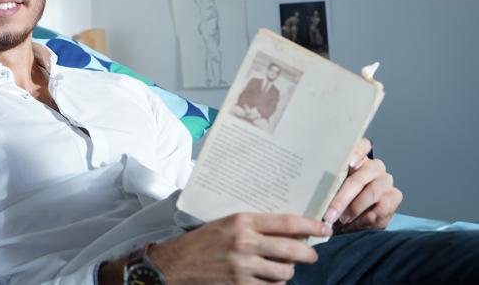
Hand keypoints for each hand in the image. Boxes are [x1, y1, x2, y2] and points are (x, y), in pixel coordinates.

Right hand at [149, 213, 330, 283]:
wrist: (175, 264)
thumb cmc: (202, 241)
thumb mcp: (226, 223)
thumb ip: (254, 225)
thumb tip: (288, 229)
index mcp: (242, 221)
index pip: (287, 222)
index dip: (311, 225)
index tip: (325, 228)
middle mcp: (244, 242)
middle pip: (292, 249)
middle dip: (308, 253)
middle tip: (310, 254)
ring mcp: (243, 267)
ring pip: (285, 272)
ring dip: (289, 271)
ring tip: (284, 268)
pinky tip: (269, 280)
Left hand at [323, 138, 402, 232]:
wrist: (349, 222)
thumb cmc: (334, 202)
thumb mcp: (328, 191)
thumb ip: (326, 184)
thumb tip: (311, 183)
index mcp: (356, 159)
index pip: (361, 145)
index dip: (356, 152)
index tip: (347, 163)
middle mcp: (373, 167)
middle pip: (362, 175)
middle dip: (343, 197)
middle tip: (329, 213)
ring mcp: (385, 181)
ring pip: (373, 191)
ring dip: (354, 209)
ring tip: (341, 220)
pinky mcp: (394, 196)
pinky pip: (383, 207)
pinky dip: (366, 218)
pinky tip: (355, 224)